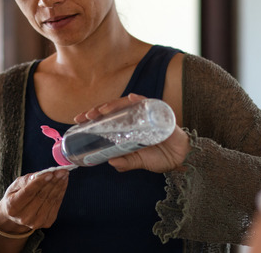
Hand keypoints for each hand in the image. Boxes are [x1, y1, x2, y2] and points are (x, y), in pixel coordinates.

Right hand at [0, 169, 68, 233]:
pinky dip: (61, 192)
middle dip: (53, 181)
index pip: (28, 192)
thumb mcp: (14, 186)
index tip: (50, 172)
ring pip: (51, 199)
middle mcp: (24, 217)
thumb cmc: (15, 197)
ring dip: (60, 185)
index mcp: (13, 207)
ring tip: (64, 174)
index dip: (40, 182)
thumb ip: (26, 180)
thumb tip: (39, 175)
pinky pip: (56, 204)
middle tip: (62, 170)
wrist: (16, 217)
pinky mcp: (47, 222)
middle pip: (41, 196)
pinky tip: (64, 182)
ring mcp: (36, 222)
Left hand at [74, 93, 190, 172]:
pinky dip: (140, 100)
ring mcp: (146, 114)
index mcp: (127, 127)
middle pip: (113, 109)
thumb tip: (111, 162)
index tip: (79, 120)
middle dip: (98, 110)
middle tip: (86, 116)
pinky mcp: (159, 113)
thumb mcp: (139, 161)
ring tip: (102, 110)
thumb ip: (126, 162)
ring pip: (126, 104)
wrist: (181, 158)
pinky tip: (132, 98)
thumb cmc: (160, 157)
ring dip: (113, 105)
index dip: (93, 118)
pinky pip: (149, 103)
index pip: (107, 119)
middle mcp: (134, 117)